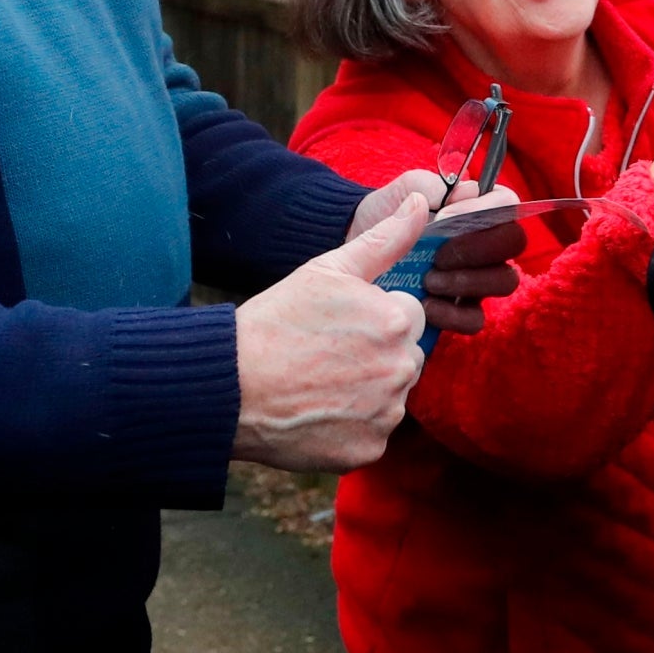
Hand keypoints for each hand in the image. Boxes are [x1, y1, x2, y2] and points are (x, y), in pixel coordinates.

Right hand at [234, 197, 431, 470]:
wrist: (230, 386)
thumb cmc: (275, 322)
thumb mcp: (328, 270)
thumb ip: (384, 239)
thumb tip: (423, 203)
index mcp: (396, 321)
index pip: (408, 316)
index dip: (372, 317)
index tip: (337, 325)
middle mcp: (401, 369)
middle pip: (404, 357)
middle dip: (376, 354)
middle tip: (326, 354)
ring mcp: (386, 413)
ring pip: (391, 396)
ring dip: (366, 391)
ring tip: (318, 382)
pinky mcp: (368, 449)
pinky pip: (373, 432)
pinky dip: (351, 426)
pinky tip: (318, 411)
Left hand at [349, 172, 524, 333]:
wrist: (355, 245)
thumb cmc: (385, 213)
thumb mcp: (403, 190)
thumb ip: (432, 186)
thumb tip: (465, 192)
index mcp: (477, 209)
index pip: (508, 204)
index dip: (485, 211)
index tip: (446, 217)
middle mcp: (486, 243)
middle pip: (514, 242)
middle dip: (478, 249)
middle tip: (439, 255)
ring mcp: (478, 278)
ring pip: (503, 281)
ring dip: (467, 281)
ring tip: (429, 280)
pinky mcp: (461, 310)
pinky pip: (476, 319)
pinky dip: (453, 315)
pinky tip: (426, 306)